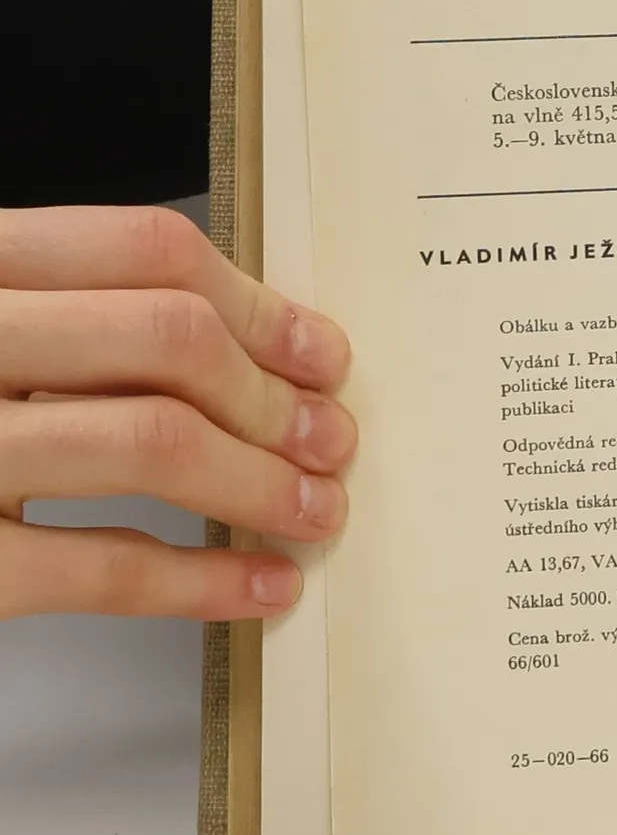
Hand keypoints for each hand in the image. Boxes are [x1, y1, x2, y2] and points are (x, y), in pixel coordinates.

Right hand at [0, 206, 355, 621]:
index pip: (142, 249)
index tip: (321, 354)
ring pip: (151, 443)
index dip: (257, 303)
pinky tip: (259, 585)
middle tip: (330, 440)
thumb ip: (67, 318)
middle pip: (165, 339)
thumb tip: (249, 348)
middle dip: (273, 397)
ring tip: (313, 509)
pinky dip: (203, 580)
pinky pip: (98, 567)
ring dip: (262, 482)